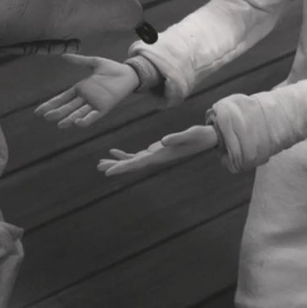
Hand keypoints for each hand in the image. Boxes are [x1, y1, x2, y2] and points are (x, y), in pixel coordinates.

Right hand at [34, 54, 140, 128]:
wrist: (128, 73)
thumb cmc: (112, 68)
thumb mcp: (94, 63)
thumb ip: (79, 60)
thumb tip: (63, 56)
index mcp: (81, 88)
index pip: (62, 98)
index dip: (51, 104)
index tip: (39, 111)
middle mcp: (86, 98)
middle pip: (68, 107)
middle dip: (57, 112)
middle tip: (45, 117)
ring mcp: (94, 103)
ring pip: (78, 113)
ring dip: (69, 119)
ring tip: (59, 124)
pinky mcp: (105, 107)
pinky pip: (93, 115)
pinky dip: (86, 120)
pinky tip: (77, 123)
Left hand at [97, 124, 219, 175]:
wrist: (207, 139)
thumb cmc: (199, 136)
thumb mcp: (190, 134)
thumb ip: (177, 138)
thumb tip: (162, 141)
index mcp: (161, 156)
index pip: (138, 163)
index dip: (123, 167)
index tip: (109, 172)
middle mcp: (156, 158)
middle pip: (131, 165)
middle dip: (116, 166)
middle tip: (99, 167)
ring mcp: (155, 156)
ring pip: (131, 161)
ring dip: (116, 162)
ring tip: (100, 164)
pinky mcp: (156, 151)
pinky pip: (136, 155)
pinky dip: (124, 154)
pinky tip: (114, 152)